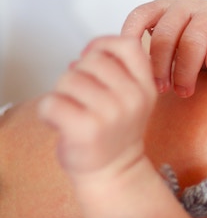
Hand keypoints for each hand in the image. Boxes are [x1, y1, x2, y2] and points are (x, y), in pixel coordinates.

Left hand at [38, 36, 156, 177]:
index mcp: (146, 87)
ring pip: (68, 79)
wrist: (115, 172)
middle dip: (78, 74)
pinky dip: (48, 112)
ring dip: (62, 93)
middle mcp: (132, 98)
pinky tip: (61, 122)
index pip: (127, 45)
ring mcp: (111, 114)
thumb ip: (119, 70)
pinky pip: (51, 102)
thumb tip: (88, 51)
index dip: (103, 45)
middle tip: (83, 97)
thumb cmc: (115, 133)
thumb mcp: (133, 98)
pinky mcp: (86, 129)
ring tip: (73, 111)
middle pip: (90, 60)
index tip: (92, 58)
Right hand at [122, 0, 206, 96]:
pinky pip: (140, 16)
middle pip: (193, 40)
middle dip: (185, 72)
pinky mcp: (159, 5)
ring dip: (159, 64)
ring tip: (161, 86)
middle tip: (181, 92)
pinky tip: (135, 60)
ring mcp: (183, 5)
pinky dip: (133, 37)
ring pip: (165, 33)